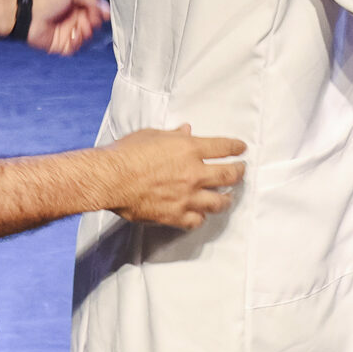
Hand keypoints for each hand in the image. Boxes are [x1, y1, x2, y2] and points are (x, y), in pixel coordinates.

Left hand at [25, 0, 108, 54]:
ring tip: (78, 27)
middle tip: (88, 20)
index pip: (95, 10)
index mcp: (75, 4)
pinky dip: (77, 42)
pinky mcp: (61, 45)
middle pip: (93, 24)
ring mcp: (67, 32)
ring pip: (86, 37)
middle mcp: (72, 18)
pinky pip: (76, 48)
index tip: (104, 15)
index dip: (101, 13)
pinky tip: (72, 35)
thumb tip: (105, 9)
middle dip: (94, 23)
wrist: (27, 15)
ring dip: (85, 32)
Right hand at [105, 125, 246, 229]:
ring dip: (227, 198)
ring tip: (229, 197)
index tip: (242, 148)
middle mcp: (194, 173)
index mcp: (189, 149)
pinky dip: (201, 217)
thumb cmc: (126, 153)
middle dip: (239, 172)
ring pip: (219, 202)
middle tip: (242, 171)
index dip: (236, 147)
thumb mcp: (151, 135)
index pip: (223, 147)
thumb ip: (172, 135)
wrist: (111, 179)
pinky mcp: (175, 215)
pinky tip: (201, 214)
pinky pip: (197, 220)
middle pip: (229, 175)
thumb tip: (185, 131)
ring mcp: (187, 197)